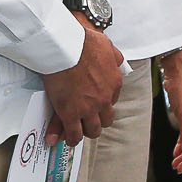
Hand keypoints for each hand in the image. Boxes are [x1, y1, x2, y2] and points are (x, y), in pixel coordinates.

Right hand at [43, 24, 122, 145]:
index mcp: (114, 83)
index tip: (95, 102)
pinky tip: (65, 138)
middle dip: (97, 119)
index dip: (102, 102)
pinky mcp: (70, 113)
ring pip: (92, 130)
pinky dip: (70, 138)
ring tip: (77, 131)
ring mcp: (87, 108)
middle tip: (87, 118)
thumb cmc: (82, 43)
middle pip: (106, 119)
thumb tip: (117, 60)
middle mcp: (104, 99)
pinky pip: (73, 133)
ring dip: (85, 131)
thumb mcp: (106, 45)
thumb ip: (114, 55)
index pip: (112, 100)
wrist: (64, 48)